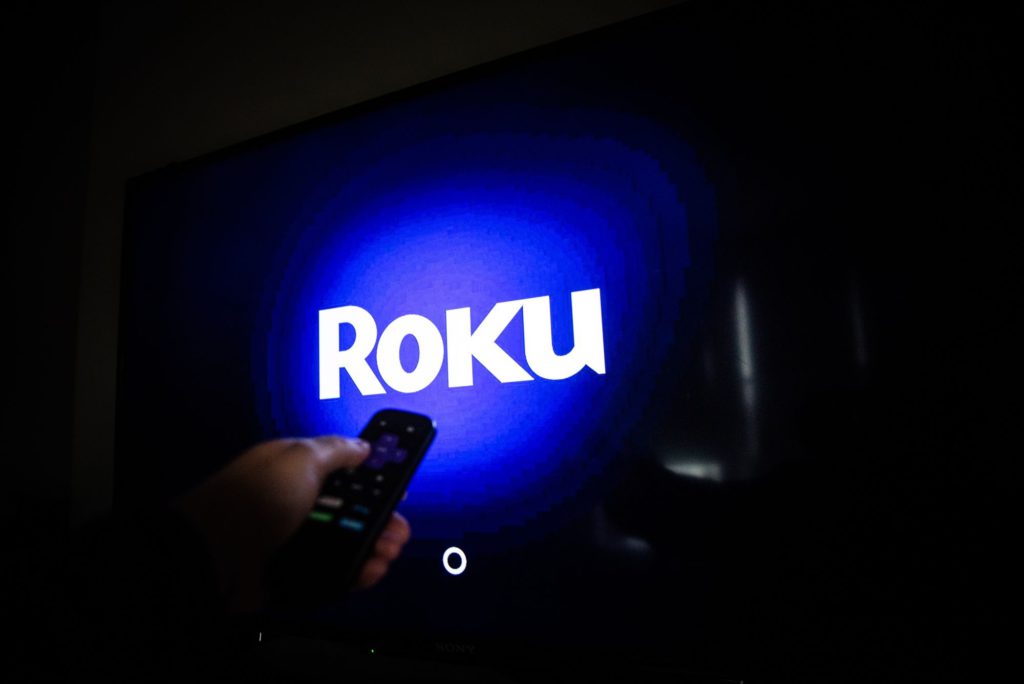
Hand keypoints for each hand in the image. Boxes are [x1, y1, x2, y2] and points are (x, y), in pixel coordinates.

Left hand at [175, 436, 410, 613]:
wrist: (212, 557)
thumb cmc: (251, 499)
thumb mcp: (301, 458)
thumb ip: (337, 449)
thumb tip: (363, 444)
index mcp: (296, 470)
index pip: (343, 470)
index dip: (372, 476)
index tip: (397, 485)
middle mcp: (295, 504)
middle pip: (350, 509)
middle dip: (380, 518)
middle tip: (398, 527)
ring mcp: (294, 539)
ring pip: (346, 543)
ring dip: (373, 547)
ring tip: (388, 552)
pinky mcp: (292, 572)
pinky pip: (332, 572)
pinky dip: (354, 573)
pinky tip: (368, 571)